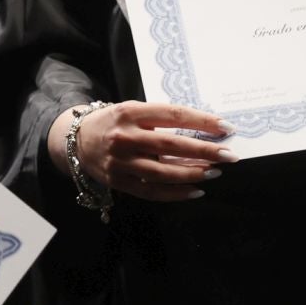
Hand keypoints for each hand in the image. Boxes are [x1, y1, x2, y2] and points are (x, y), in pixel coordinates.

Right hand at [45, 101, 235, 202]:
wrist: (75, 140)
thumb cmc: (112, 123)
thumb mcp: (132, 111)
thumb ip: (159, 119)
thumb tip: (202, 130)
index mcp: (129, 112)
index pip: (172, 115)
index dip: (201, 121)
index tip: (225, 128)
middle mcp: (124, 136)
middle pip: (171, 145)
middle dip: (204, 150)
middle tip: (229, 155)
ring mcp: (120, 161)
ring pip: (163, 172)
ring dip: (193, 173)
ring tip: (214, 172)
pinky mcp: (118, 181)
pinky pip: (152, 192)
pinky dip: (177, 194)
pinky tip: (196, 191)